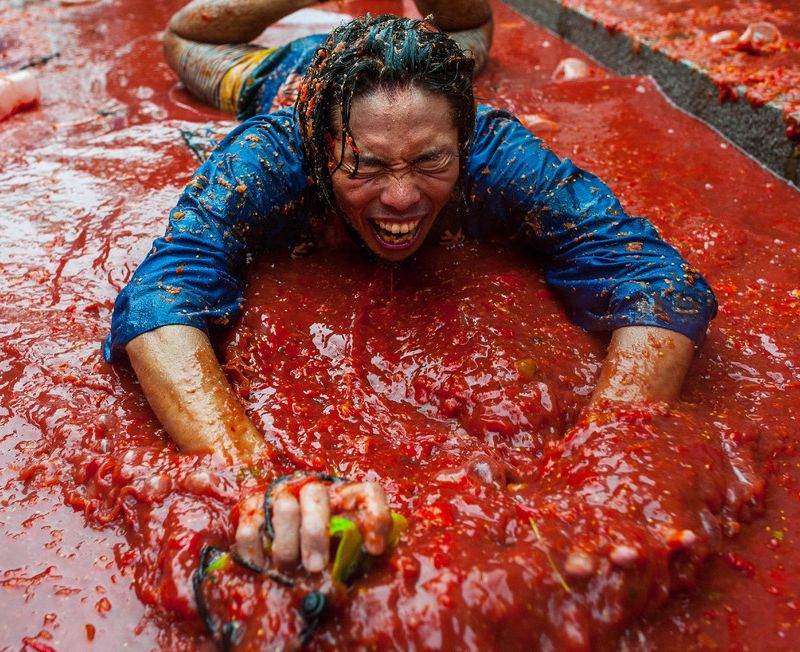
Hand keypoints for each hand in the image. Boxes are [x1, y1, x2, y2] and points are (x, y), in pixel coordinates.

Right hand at [235, 477, 393, 572]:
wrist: (277, 540)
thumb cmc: (324, 551)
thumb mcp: (345, 551)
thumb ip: (355, 555)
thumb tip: (363, 568)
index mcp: (345, 496)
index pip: (367, 493)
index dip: (375, 517)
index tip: (374, 550)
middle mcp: (314, 489)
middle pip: (316, 494)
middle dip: (315, 533)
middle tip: (315, 567)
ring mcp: (282, 495)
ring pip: (284, 507)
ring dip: (286, 542)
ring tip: (287, 569)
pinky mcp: (253, 507)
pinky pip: (252, 526)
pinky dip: (255, 550)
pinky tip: (262, 568)